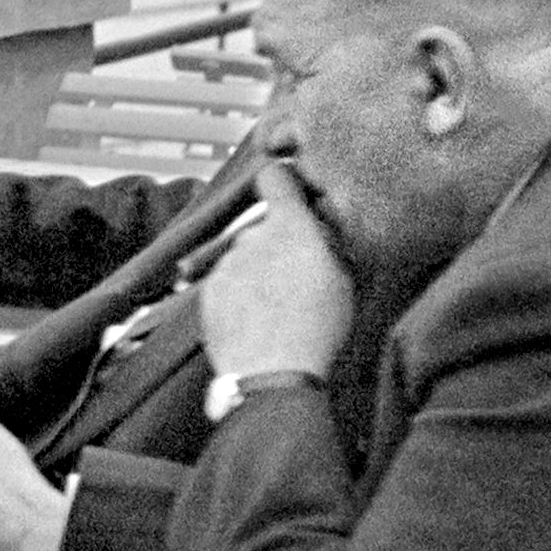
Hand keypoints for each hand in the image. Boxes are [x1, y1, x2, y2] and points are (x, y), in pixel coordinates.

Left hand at [197, 175, 356, 385]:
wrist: (273, 372)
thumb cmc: (317, 327)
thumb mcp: (343, 280)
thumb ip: (325, 245)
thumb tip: (317, 232)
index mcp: (290, 228)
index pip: (274, 178)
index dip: (280, 183)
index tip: (286, 191)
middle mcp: (252, 238)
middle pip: (261, 228)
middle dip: (274, 246)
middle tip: (293, 278)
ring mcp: (225, 265)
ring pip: (241, 258)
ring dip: (254, 273)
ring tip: (274, 308)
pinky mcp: (207, 292)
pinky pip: (225, 284)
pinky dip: (237, 295)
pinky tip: (254, 320)